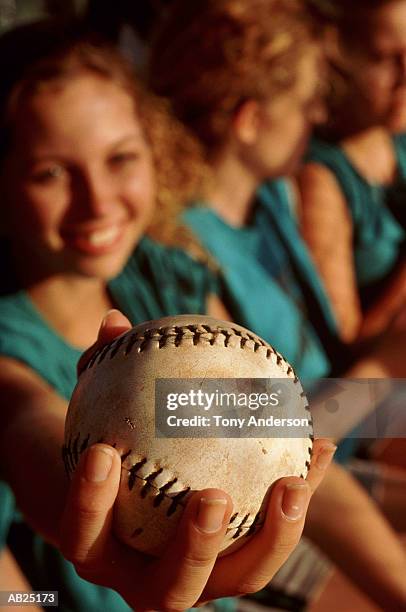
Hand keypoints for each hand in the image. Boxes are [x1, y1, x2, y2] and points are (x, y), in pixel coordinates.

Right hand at [60, 310, 335, 610]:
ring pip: (240, 578)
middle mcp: (146, 577)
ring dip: (272, 538)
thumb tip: (113, 322)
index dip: (89, 504)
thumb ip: (99, 370)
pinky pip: (275, 537)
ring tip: (292, 482)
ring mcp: (200, 577)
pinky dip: (300, 496)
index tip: (101, 453)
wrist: (126, 491)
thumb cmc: (108, 443)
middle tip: (213, 496)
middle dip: (193, 547)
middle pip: (169, 588)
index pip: (84, 536)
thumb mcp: (94, 409)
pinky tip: (322, 443)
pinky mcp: (241, 562)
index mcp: (98, 546)